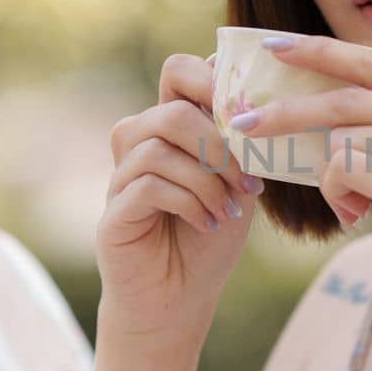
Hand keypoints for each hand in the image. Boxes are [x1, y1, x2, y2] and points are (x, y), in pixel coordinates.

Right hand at [96, 52, 262, 340]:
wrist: (181, 298)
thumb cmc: (211, 235)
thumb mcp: (238, 183)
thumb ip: (242, 144)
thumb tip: (258, 106)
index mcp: (171, 127)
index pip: (178, 72)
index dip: (211, 81)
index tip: (246, 117)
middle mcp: (139, 143)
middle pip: (171, 110)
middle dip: (218, 145)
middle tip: (246, 183)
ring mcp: (120, 177)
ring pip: (158, 147)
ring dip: (206, 181)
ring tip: (228, 210)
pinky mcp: (112, 212)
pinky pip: (147, 186)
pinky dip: (187, 202)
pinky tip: (208, 223)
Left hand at [229, 35, 371, 343]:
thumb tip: (323, 107)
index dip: (321, 51)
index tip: (275, 46)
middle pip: (348, 94)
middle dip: (288, 105)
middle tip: (243, 119)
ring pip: (342, 136)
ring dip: (327, 173)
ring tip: (349, 203)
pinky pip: (344, 170)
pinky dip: (336, 193)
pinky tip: (353, 214)